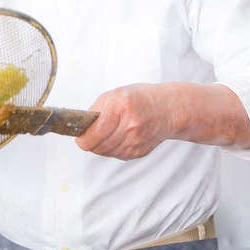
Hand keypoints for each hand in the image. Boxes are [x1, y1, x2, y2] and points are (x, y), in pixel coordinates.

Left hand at [75, 82, 249, 159]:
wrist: (170, 109)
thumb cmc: (141, 98)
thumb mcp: (116, 94)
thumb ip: (96, 110)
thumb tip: (80, 126)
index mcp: (121, 108)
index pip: (94, 134)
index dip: (82, 138)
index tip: (79, 136)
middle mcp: (130, 126)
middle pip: (97, 147)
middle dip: (90, 142)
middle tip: (90, 134)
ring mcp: (136, 141)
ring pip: (105, 153)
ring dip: (100, 146)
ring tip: (106, 134)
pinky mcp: (139, 152)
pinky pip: (116, 155)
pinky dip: (112, 148)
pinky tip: (118, 137)